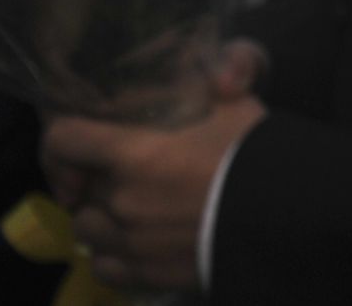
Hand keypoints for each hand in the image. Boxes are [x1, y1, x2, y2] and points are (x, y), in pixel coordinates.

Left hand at [40, 91, 267, 289]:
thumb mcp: (239, 105)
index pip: (63, 139)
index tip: (78, 140)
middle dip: (94, 177)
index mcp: (135, 155)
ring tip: (125, 209)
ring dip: (99, 216)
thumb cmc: (257, 155)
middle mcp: (121, 201)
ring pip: (85, 230)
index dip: (62, 135)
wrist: (289, 216)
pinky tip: (133, 243)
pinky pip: (105, 268)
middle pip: (78, 188)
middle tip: (122, 168)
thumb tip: (218, 75)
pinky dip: (111, 255)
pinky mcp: (147, 275)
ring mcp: (131, 244)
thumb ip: (220, 78)